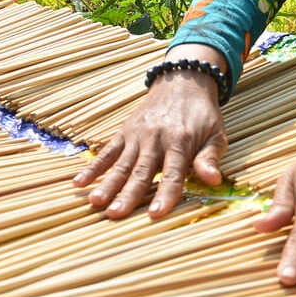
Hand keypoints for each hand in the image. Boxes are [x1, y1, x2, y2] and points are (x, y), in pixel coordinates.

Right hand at [72, 43, 228, 218]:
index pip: (173, 173)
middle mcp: (155, 138)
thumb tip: (214, 181)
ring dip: (108, 184)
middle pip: (141, 171)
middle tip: (116, 215)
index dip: (165, 194)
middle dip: (128, 194)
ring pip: (121, 164)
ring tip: (95, 202)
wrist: (183, 81)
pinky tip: (79, 182)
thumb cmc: (202, 115)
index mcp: (180, 141)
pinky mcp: (125, 132)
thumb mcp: (216, 134)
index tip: (156, 214)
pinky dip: (93, 167)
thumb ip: (210, 158)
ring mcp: (137, 135)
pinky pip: (107, 152)